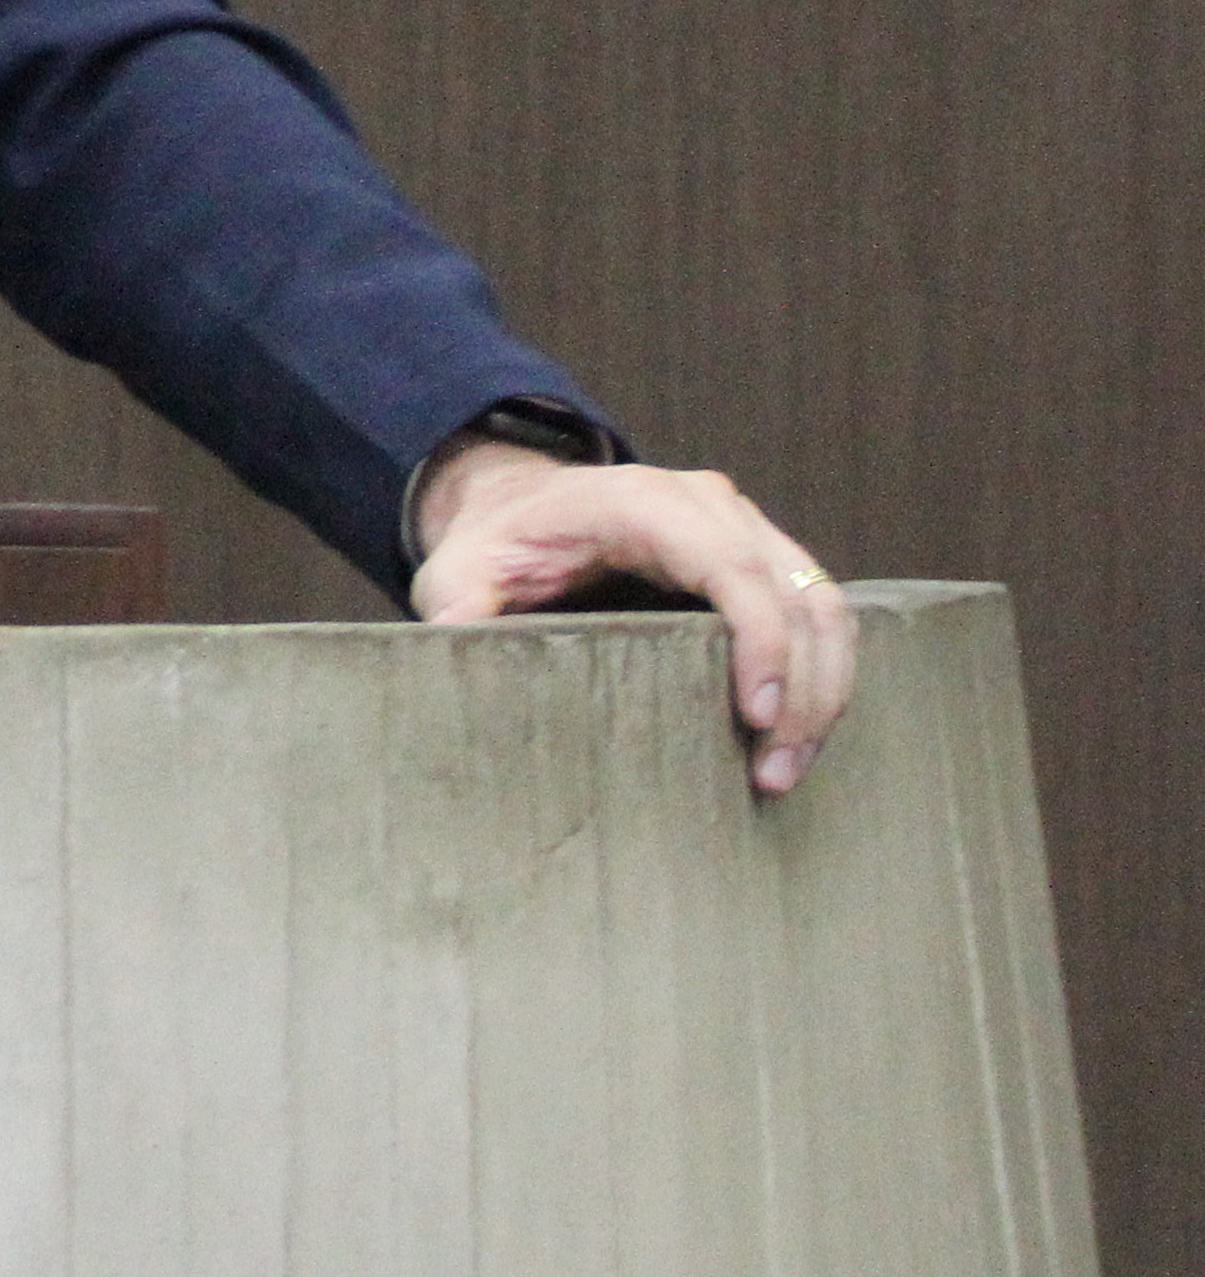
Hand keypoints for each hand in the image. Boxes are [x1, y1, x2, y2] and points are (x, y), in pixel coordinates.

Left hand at [408, 445, 853, 797]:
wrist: (520, 507)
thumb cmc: (494, 544)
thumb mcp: (459, 571)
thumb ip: (457, 605)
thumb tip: (454, 640)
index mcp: (641, 502)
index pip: (729, 565)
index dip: (758, 640)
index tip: (755, 718)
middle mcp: (708, 504)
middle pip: (793, 593)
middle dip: (800, 690)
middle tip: (773, 774)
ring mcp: (745, 527)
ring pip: (822, 606)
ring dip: (822, 691)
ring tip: (785, 771)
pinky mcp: (762, 557)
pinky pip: (816, 613)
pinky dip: (822, 676)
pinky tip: (795, 739)